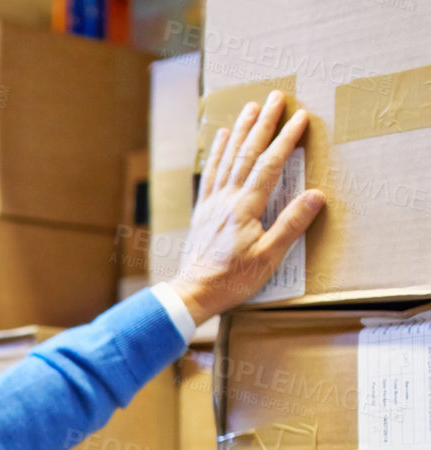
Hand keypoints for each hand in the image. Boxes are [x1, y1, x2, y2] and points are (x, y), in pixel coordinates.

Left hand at [169, 90, 325, 323]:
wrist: (192, 293)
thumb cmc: (231, 279)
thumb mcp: (268, 257)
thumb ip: (291, 225)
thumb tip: (316, 195)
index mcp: (245, 208)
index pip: (269, 165)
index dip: (285, 139)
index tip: (300, 117)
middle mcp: (226, 200)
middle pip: (246, 153)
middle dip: (263, 123)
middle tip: (275, 97)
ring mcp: (211, 203)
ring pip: (227, 158)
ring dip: (240, 130)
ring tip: (250, 107)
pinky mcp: (202, 211)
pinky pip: (210, 174)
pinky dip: (217, 153)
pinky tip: (221, 138)